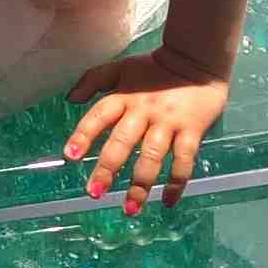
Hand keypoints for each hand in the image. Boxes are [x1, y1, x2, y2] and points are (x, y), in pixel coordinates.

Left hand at [65, 53, 230, 214]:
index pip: (99, 115)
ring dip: (140, 185)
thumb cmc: (155, 69)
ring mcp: (168, 122)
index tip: (69, 157)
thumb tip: (69, 98)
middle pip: (122, 141)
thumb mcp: (121, 69)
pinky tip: (167, 202)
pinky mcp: (192, 130)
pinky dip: (176, 183)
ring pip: (152, 156)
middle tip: (94, 193)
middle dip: (107, 168)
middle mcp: (144, 111)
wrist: (198, 58)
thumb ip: (94, 80)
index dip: (84, 135)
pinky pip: (184, 161)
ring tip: (130, 209)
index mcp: (124, 97)